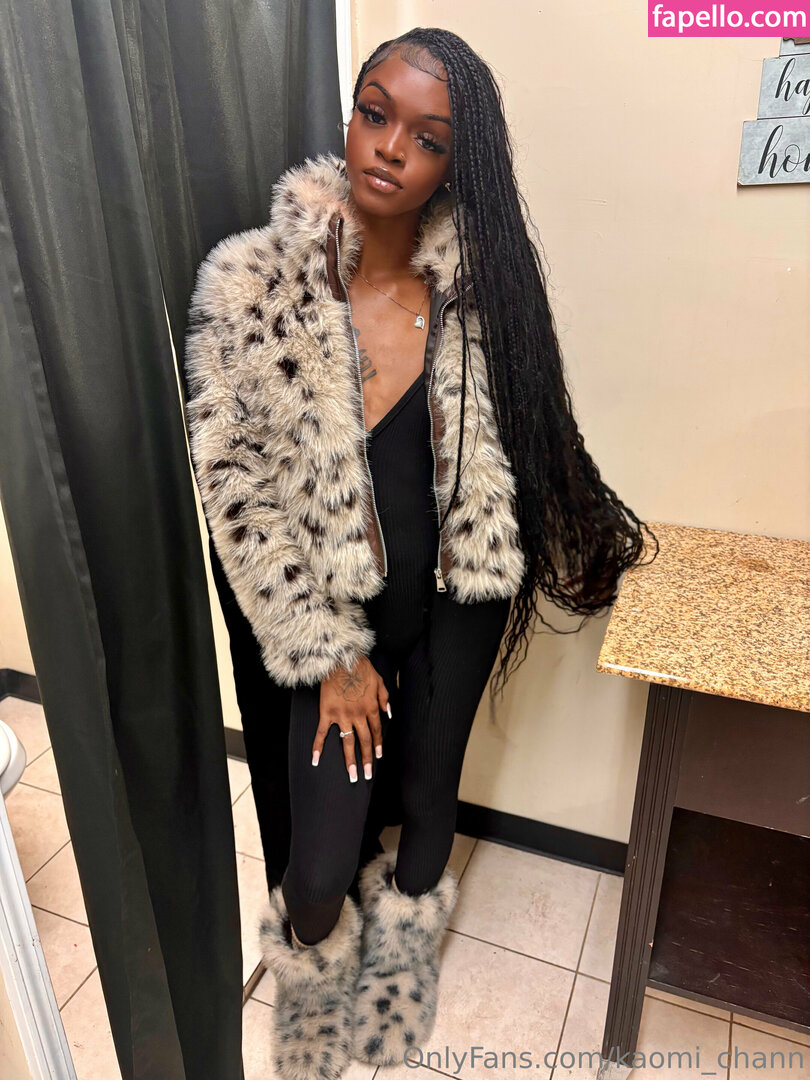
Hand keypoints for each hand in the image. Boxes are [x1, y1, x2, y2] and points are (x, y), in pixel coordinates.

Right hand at [312, 656, 390, 781]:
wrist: (340, 658)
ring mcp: (342, 715)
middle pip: (364, 741)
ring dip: (350, 760)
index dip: (377, 746)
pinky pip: (323, 733)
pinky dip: (318, 746)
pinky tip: (316, 760)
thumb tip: (388, 714)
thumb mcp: (379, 680)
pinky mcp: (327, 713)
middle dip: (366, 760)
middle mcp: (358, 715)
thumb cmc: (360, 667)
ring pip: (347, 742)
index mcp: (370, 708)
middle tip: (366, 775)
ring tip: (352, 775)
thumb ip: (384, 698)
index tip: (378, 758)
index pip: (376, 731)